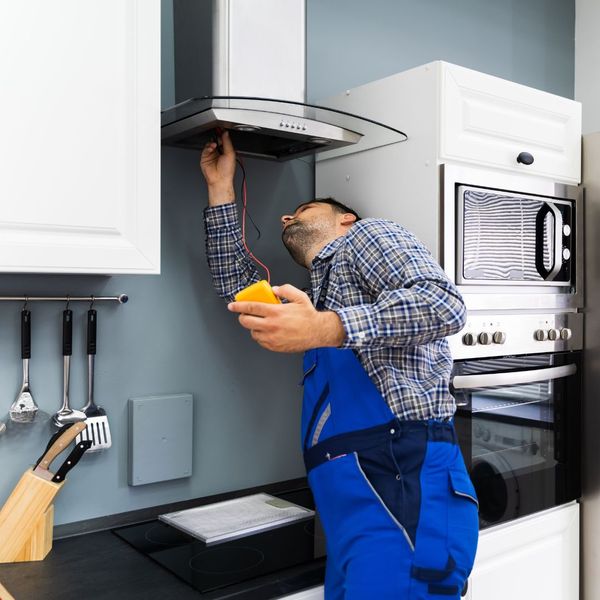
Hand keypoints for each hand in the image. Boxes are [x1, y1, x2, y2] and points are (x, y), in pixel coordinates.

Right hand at [200, 130, 236, 205]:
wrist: (219, 179)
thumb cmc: (227, 171)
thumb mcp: (230, 154)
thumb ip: (227, 142)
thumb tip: (226, 133)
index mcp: (226, 151)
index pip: (224, 140)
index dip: (223, 135)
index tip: (222, 129)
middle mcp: (219, 152)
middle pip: (216, 140)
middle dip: (217, 137)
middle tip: (217, 134)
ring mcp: (212, 154)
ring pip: (210, 143)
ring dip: (212, 142)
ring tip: (215, 144)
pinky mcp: (205, 157)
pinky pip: (205, 148)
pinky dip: (208, 146)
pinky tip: (211, 147)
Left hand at [227, 284, 345, 352]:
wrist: (317, 332)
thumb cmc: (308, 316)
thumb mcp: (299, 297)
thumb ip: (285, 290)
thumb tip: (273, 290)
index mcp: (275, 312)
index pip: (251, 307)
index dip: (238, 305)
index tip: (232, 305)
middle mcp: (271, 325)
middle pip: (246, 321)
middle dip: (242, 317)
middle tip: (245, 314)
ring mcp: (272, 337)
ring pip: (253, 332)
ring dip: (253, 327)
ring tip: (261, 322)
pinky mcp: (274, 346)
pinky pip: (260, 341)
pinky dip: (261, 335)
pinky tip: (268, 331)